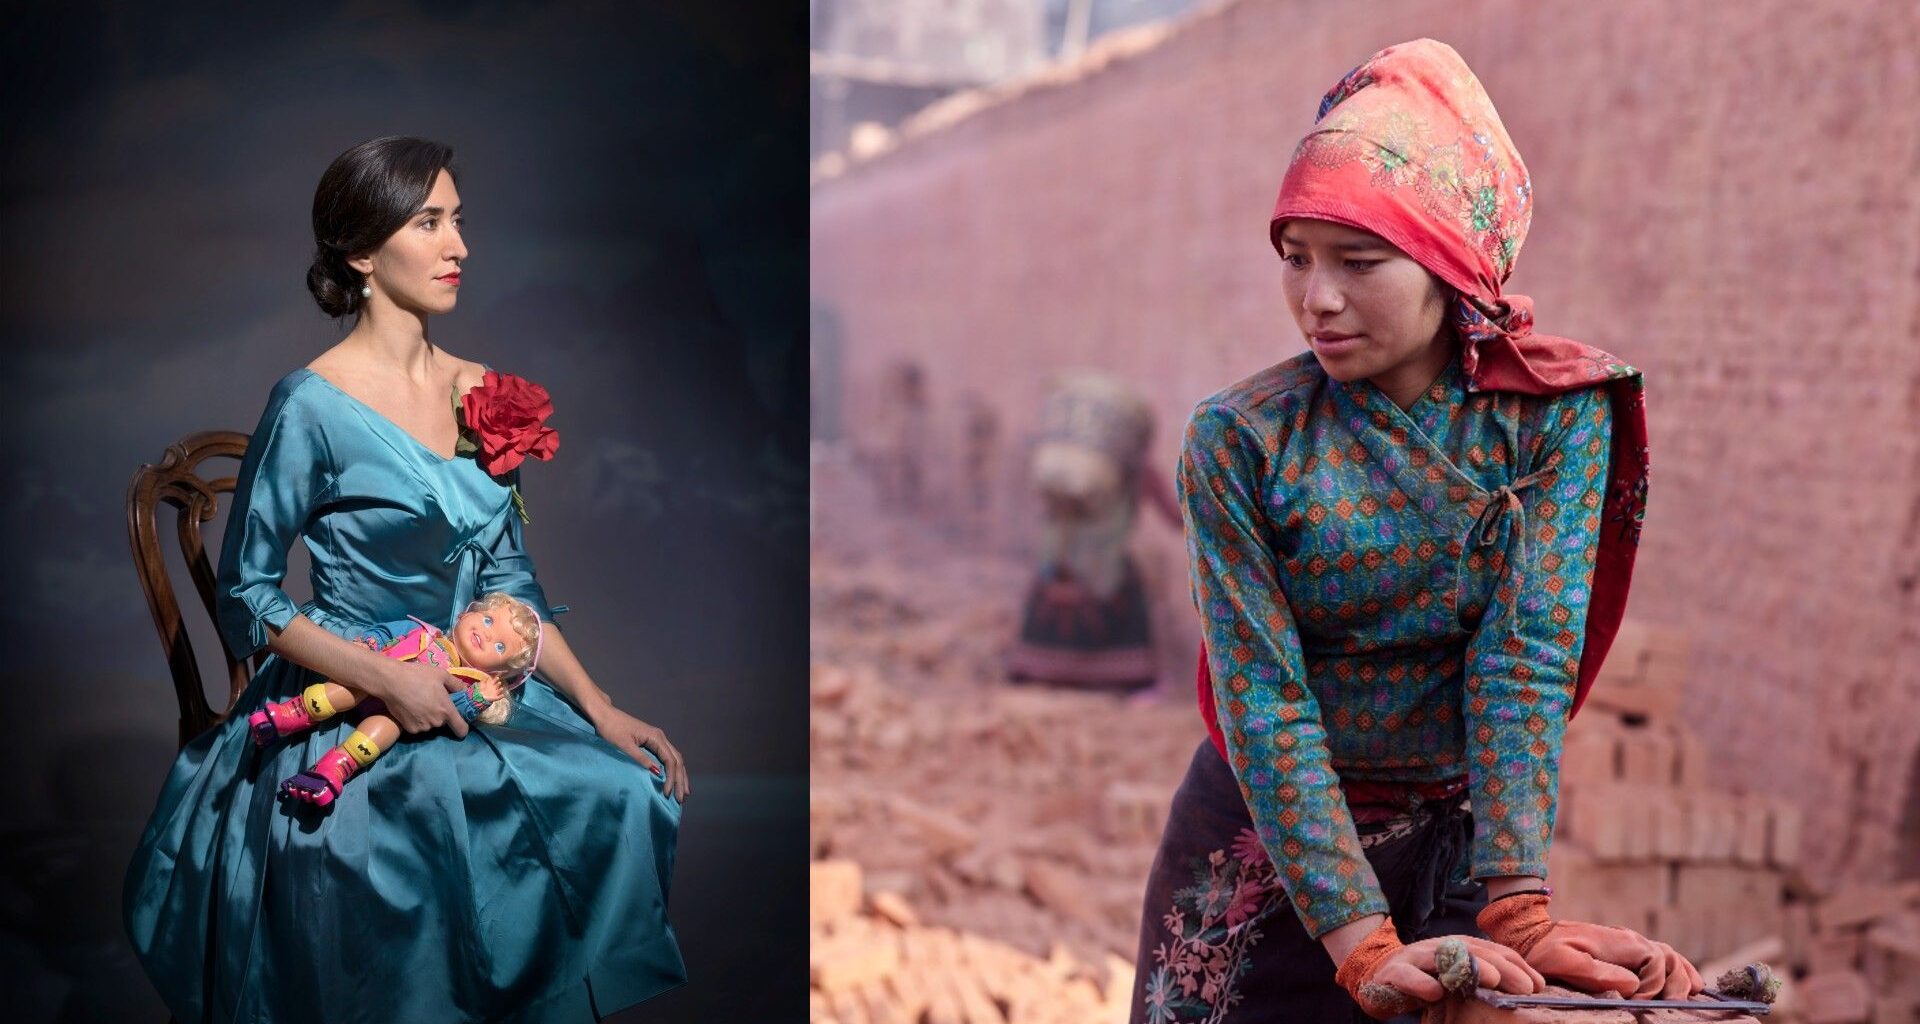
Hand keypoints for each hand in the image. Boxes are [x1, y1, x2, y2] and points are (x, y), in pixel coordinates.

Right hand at [373, 659, 470, 737]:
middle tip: (432, 700)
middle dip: (440, 714)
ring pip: (430, 725)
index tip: (459, 722)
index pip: (461, 729)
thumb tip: (465, 691)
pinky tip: (410, 708)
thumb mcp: (442, 675)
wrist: (391, 681)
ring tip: (419, 702)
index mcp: (447, 710)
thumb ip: (457, 685)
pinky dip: (416, 720)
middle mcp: (436, 722)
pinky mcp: (409, 729)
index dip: (463, 728)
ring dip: (428, 717)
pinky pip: (418, 727)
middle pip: (443, 724)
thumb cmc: (418, 675)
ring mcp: (422, 727)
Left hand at [590, 705, 688, 800]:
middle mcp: (660, 737)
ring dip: (680, 775)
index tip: (667, 793)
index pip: (670, 761)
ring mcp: (657, 739)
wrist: (604, 715)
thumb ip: (641, 759)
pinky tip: (675, 778)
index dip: (671, 778)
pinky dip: (673, 769)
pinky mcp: (652, 741)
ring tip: (684, 791)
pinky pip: (668, 757)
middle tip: (682, 798)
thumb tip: (657, 772)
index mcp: (656, 737)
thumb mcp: (624, 746)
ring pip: (675, 758)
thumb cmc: (611, 729)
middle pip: (677, 760)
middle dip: (680, 780)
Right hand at [1335, 918, 1541, 1019]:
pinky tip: (1435, 992)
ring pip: (1445, 958)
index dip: (1517, 965)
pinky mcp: (1394, 973)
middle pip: (1475, 952)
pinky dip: (1421, 983)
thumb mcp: (1457, 976)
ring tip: (1492, 980)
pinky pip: (1408, 976)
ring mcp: (1416, 958)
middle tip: (1526, 987)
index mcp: (1458, 946)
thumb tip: (1528, 986)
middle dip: (1503, 968)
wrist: (1375, 974)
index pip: (1493, 951)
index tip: (1539, 985)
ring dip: (1469, 968)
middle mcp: (1440, 947)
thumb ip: (1483, 978)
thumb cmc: (1424, 978)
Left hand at [1478, 894, 1704, 998]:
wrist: (1532, 937)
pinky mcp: (1626, 952)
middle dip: (1676, 983)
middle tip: (1669, 1005)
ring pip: (1670, 958)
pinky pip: (1660, 958)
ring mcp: (1629, 945)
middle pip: (1670, 959)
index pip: (1657, 961)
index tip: (1638, 999)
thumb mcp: (1564, 960)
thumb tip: (1632, 983)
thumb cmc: (1546, 951)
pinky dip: (1679, 969)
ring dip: (1682, 976)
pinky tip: (1690, 984)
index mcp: (1620, 942)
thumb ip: (1597, 972)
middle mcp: (1630, 940)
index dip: (1655, 983)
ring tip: (1688, 996)